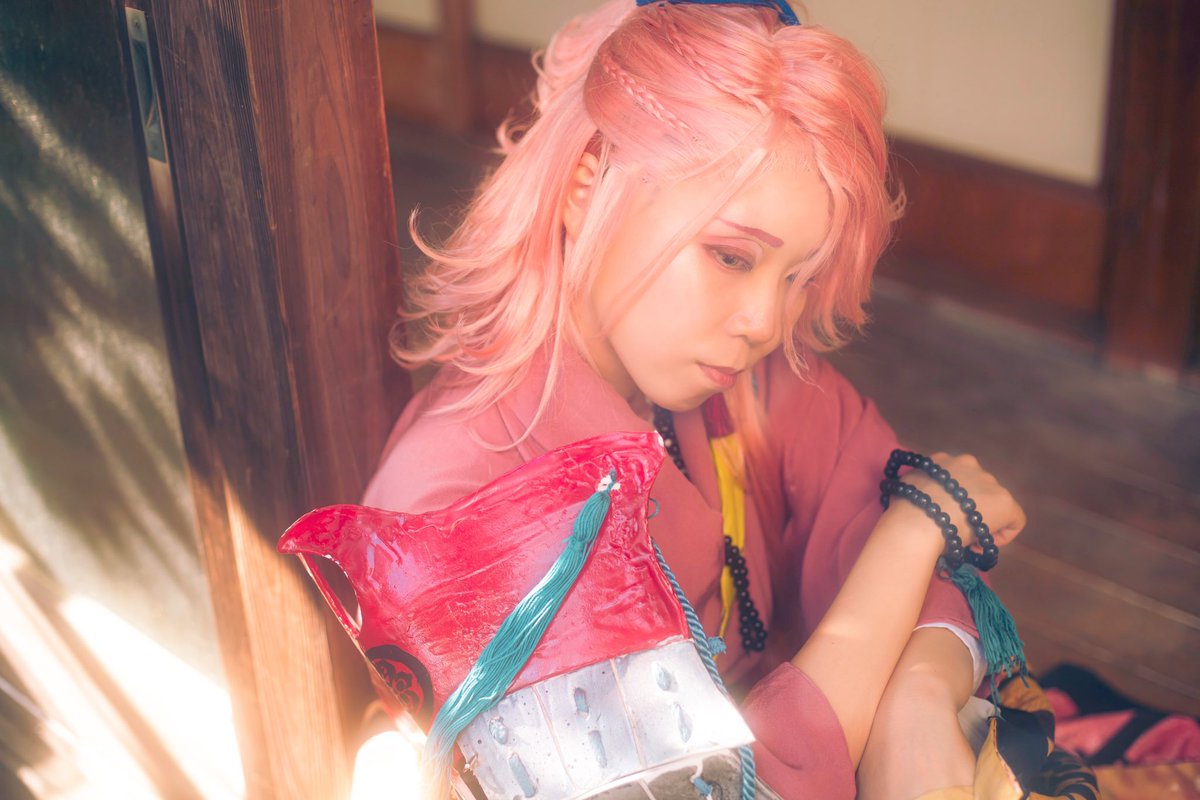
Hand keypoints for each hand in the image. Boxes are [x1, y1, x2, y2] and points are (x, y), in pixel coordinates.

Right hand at [886, 452, 1025, 548]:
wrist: (918, 522)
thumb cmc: (905, 508)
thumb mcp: (906, 486)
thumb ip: (917, 484)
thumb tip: (914, 491)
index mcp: (944, 460)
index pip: (957, 479)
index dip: (953, 500)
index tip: (945, 517)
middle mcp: (969, 464)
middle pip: (977, 489)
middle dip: (969, 508)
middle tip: (956, 529)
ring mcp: (989, 482)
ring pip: (993, 504)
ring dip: (982, 520)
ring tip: (967, 540)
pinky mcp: (1005, 502)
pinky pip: (1014, 520)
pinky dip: (1002, 534)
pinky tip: (983, 545)